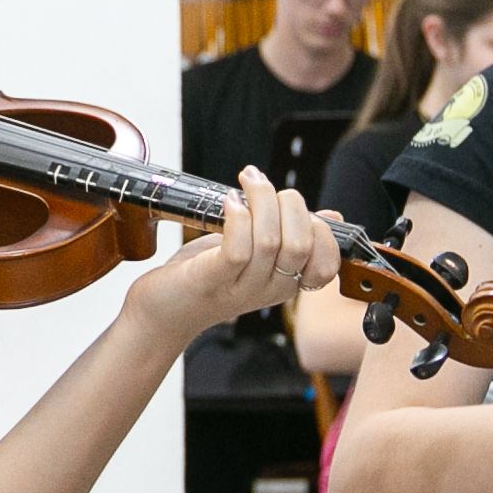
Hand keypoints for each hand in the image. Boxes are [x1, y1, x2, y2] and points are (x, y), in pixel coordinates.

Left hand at [126, 168, 321, 346]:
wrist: (162, 310)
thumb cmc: (205, 275)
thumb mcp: (254, 253)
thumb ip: (287, 236)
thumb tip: (330, 216)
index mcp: (287, 281)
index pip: (327, 262)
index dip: (321, 228)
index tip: (291, 204)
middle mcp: (270, 288)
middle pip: (301, 243)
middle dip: (287, 202)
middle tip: (260, 183)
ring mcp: (242, 287)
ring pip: (271, 241)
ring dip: (260, 200)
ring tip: (245, 181)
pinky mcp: (213, 280)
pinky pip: (239, 249)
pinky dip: (238, 218)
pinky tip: (230, 202)